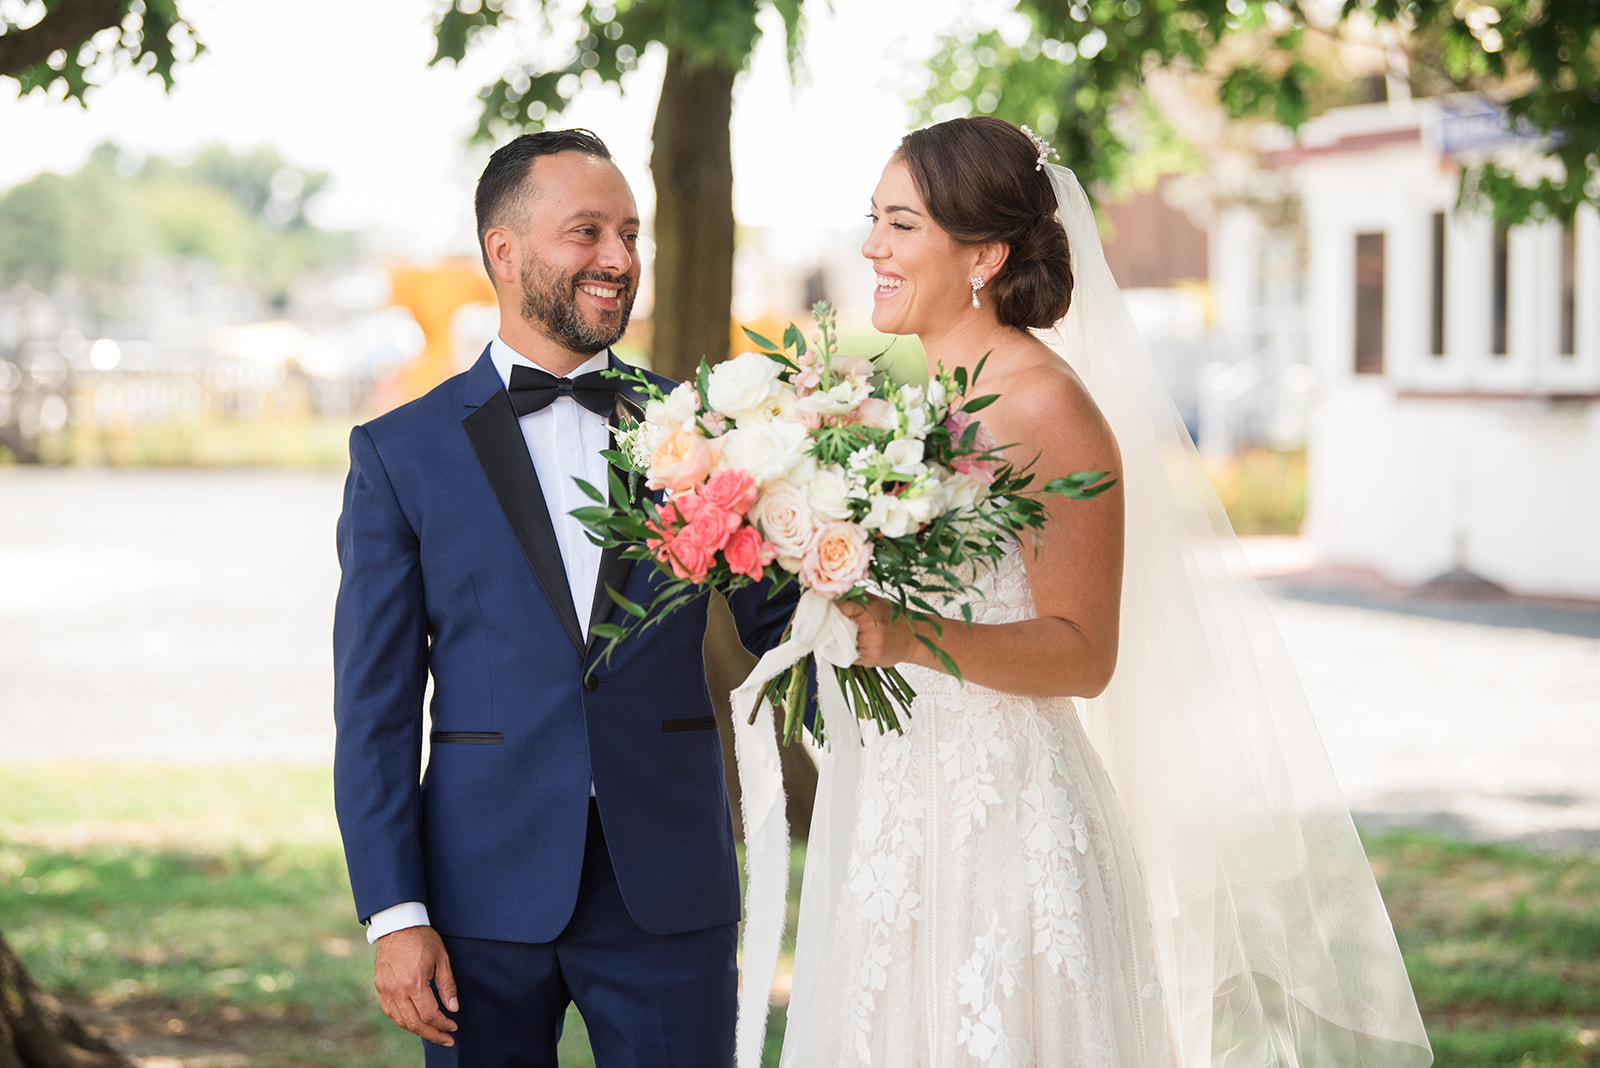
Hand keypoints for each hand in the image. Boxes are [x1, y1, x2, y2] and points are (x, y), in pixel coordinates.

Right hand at [374, 926, 458, 1046]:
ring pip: (401, 1021)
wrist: (398, 924)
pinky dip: (403, 1021)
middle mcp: (397, 989)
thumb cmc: (423, 939)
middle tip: (447, 1039)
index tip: (453, 1027)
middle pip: (414, 1023)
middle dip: (433, 1034)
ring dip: (418, 1031)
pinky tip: (414, 1022)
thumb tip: (453, 1008)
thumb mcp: (442, 959)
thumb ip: (448, 986)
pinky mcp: (379, 987)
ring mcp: (385, 989)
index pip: (429, 1015)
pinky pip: (390, 1012)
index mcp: (414, 982)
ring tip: (433, 1033)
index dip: (443, 1025)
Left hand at [839, 595, 912, 667]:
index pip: (839, 606)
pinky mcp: (870, 657)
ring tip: (853, 637)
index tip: (829, 611)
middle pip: (836, 626)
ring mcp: (869, 642)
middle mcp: (868, 625)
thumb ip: (855, 599)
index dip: (832, 609)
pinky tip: (859, 647)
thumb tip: (833, 597)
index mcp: (868, 607)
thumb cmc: (895, 619)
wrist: (915, 638)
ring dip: (840, 641)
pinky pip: (848, 656)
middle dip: (834, 626)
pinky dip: (848, 652)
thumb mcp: (875, 602)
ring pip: (840, 642)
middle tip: (839, 626)